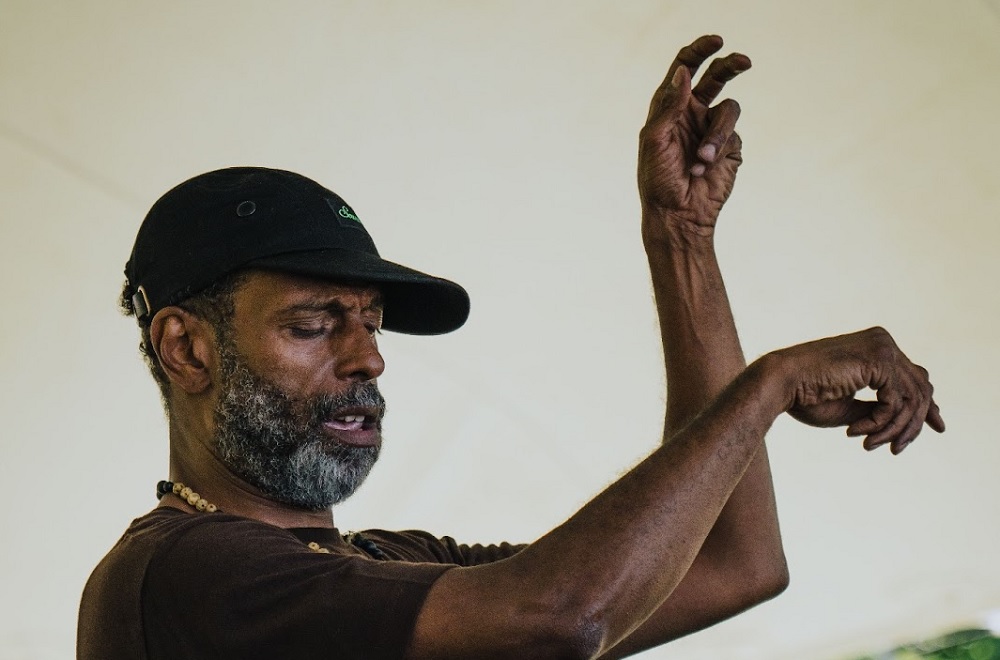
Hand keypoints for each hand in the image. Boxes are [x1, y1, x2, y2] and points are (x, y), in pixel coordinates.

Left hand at [639, 35, 749, 241]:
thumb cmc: (658, 180)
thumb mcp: (655, 139)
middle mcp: (692, 114)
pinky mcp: (730, 147)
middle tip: (744, 62)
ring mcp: (712, 130)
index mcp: (670, 107)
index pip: (685, 69)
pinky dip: (719, 149)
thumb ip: (669, 105)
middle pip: (716, 77)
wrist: (678, 214)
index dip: (699, 51)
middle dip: (730, 66)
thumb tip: (682, 72)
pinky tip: (704, 169)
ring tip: (702, 160)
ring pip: (729, 109)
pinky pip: (733, 133)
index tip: (716, 41)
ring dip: (716, 133)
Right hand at [771, 327, 944, 453]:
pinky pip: (897, 402)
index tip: (939, 426)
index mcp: (876, 347)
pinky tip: (856, 431)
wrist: (779, 383)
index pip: (916, 376)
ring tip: (872, 444)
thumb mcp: (852, 407)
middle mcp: (883, 341)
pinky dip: (881, 423)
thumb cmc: (806, 396)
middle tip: (897, 450)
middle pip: (921, 388)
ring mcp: (883, 348)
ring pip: (912, 399)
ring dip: (894, 429)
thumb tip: (907, 420)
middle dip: (914, 424)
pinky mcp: (878, 360)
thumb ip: (880, 409)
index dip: (929, 405)